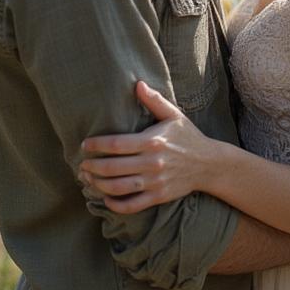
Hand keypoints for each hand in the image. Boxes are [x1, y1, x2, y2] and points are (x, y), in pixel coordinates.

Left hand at [79, 81, 214, 213]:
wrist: (208, 164)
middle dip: (93, 167)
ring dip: (98, 184)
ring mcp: (154, 182)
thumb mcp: (173, 115)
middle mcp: (152, 163)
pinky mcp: (158, 197)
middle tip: (81, 165)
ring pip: (119, 187)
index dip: (97, 145)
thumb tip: (137, 83)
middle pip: (113, 167)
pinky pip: (131, 205)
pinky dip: (115, 204)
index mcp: (152, 141)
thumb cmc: (187, 136)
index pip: (117, 144)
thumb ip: (154, 100)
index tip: (84, 145)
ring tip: (88, 179)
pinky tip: (105, 197)